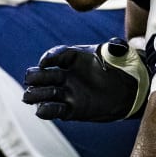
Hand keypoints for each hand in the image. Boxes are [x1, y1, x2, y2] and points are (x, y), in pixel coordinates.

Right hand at [23, 38, 149, 120]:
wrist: (127, 91)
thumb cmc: (120, 69)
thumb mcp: (120, 55)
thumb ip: (116, 49)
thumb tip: (116, 46)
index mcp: (75, 57)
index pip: (59, 54)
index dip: (50, 57)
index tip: (45, 61)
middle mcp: (67, 74)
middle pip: (46, 74)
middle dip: (36, 76)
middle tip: (30, 79)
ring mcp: (68, 92)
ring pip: (46, 93)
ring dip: (36, 94)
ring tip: (28, 97)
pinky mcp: (71, 109)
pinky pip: (55, 110)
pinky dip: (47, 110)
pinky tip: (41, 110)